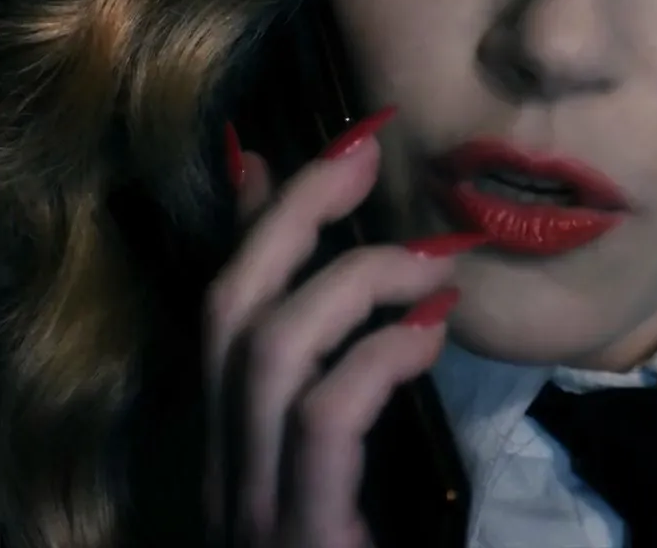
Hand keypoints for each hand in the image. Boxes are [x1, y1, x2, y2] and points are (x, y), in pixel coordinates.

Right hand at [204, 111, 475, 547]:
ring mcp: (253, 512)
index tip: (316, 148)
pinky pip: (319, 422)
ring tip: (429, 260)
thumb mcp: (362, 482)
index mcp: (243, 456)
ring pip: (263, 352)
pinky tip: (430, 335)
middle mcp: (229, 476)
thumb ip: (360, 399)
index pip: (226, 313)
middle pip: (230, 309)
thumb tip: (405, 308)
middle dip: (293, 214)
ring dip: (349, 280)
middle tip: (366, 147)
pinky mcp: (298, 539)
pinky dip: (373, 359)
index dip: (260, 220)